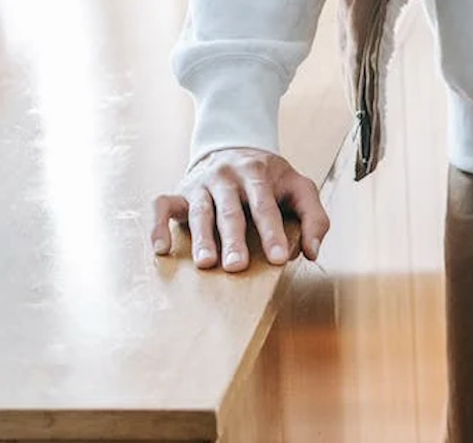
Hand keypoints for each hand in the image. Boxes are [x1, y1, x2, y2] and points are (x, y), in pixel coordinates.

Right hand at [150, 148, 329, 271]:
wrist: (235, 146)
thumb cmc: (273, 179)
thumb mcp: (300, 189)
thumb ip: (314, 219)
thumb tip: (312, 253)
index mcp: (258, 175)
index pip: (266, 206)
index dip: (272, 233)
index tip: (278, 259)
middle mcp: (227, 178)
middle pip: (230, 211)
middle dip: (233, 239)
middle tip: (236, 266)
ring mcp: (201, 184)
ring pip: (199, 211)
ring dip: (201, 238)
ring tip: (205, 263)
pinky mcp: (181, 192)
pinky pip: (162, 205)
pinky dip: (158, 225)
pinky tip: (161, 249)